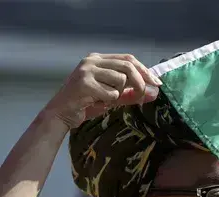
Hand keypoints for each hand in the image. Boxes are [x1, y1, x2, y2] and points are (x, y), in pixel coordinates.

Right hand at [42, 53, 162, 128]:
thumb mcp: (113, 97)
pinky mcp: (84, 83)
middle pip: (128, 66)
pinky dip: (108, 102)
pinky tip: (95, 103)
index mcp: (98, 59)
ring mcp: (87, 70)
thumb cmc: (87, 104)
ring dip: (118, 94)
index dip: (145, 71)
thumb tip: (154, 93)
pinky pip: (111, 93)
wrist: (61, 114)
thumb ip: (132, 94)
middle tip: (142, 96)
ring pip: (121, 80)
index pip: (128, 59)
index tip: (157, 83)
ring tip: (104, 99)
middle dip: (140, 82)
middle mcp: (92, 60)